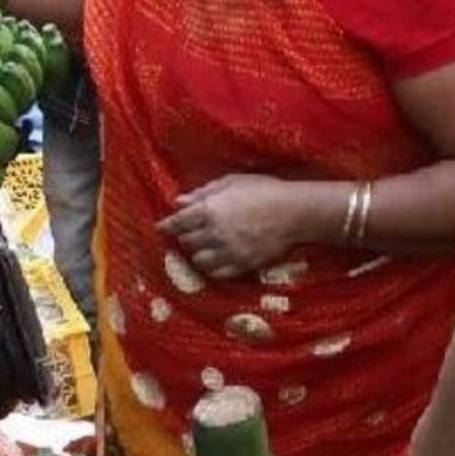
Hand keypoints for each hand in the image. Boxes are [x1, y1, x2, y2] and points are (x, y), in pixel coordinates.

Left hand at [156, 173, 307, 279]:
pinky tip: (216, 260)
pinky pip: (217, 273)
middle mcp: (214, 233)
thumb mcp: (232, 182)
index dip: (166, 226)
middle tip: (188, 233)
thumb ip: (203, 192)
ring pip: (198, 260)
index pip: (177, 222)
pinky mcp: (241, 265)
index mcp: (209, 210)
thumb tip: (179, 201)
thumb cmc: (264, 190)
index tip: (161, 228)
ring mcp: (227, 252)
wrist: (294, 213)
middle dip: (184, 237)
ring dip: (197, 254)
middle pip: (186, 242)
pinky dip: (212, 267)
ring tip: (202, 247)